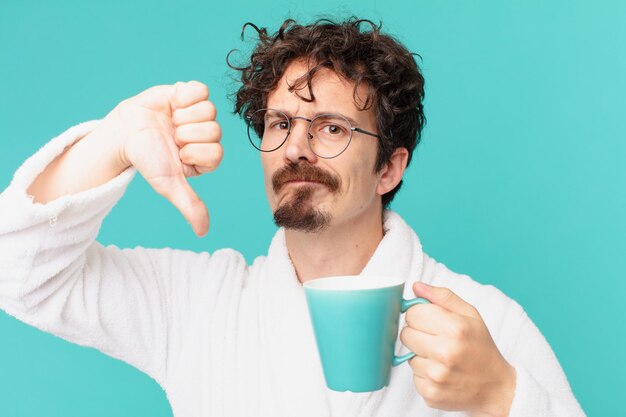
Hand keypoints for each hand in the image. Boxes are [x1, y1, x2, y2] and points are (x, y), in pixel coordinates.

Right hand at [94, 80, 221, 236]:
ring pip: (209, 109)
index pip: (217, 152)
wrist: (123, 133)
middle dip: (186, 134)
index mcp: (207, 157)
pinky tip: (173, 105)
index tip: (177, 153)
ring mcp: (200, 114)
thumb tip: (203, 232)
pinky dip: (184, 96)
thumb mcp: (169, 184)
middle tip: (171, 137)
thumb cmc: (147, 160)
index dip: (193, 151)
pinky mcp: (190, 94)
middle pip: (214, 130)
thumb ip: (190, 205)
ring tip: (170, 122)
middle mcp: (207, 136)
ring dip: (183, 116)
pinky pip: (201, 90)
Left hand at [400, 282, 516, 416]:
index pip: (412, 313)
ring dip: (421, 355)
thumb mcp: (470, 315)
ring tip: (442, 358)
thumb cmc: (481, 347)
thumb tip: (416, 286)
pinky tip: (441, 372)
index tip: (430, 320)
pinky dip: (424, 374)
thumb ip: (442, 297)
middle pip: (405, 334)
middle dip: (417, 334)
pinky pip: (413, 376)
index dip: (420, 315)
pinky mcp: (430, 393)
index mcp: (455, 328)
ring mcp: (437, 375)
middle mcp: (445, 352)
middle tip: (436, 339)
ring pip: (408, 356)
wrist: (496, 388)